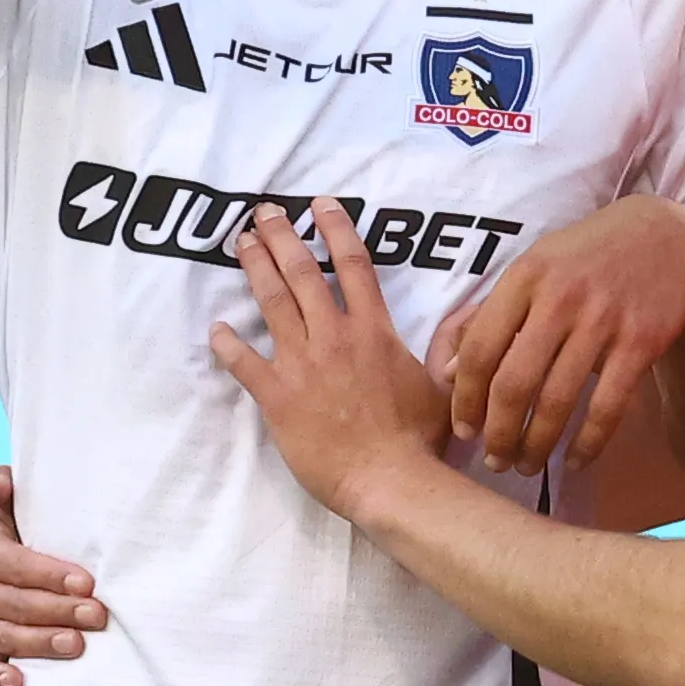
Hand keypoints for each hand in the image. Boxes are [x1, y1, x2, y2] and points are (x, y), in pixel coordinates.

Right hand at [0, 467, 107, 685]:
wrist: (22, 558)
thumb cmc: (28, 525)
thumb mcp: (15, 499)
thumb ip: (2, 484)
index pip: (12, 564)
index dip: (48, 574)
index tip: (86, 582)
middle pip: (13, 604)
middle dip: (57, 611)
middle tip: (97, 615)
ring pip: (5, 637)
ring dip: (41, 643)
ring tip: (78, 645)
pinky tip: (19, 682)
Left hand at [212, 200, 452, 522]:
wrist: (390, 480)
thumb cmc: (420, 439)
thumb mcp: (443, 384)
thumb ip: (445, 348)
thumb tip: (468, 322)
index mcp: (374, 331)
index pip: (353, 264)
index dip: (336, 229)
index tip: (320, 205)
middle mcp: (335, 337)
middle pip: (303, 273)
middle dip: (282, 236)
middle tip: (264, 212)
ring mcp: (303, 365)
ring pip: (273, 303)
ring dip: (256, 268)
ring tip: (241, 243)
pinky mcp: (278, 397)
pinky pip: (245, 364)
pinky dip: (227, 345)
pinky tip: (216, 328)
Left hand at [438, 195, 684, 474]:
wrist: (663, 237)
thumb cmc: (582, 260)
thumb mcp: (531, 272)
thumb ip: (489, 319)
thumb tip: (450, 374)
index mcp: (524, 277)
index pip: (480, 350)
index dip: (466, 399)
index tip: (463, 431)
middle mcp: (560, 298)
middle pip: (515, 383)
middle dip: (499, 433)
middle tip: (494, 460)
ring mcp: (603, 320)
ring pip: (558, 400)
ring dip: (538, 444)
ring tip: (527, 465)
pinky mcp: (640, 341)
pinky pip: (608, 406)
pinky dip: (588, 442)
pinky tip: (574, 461)